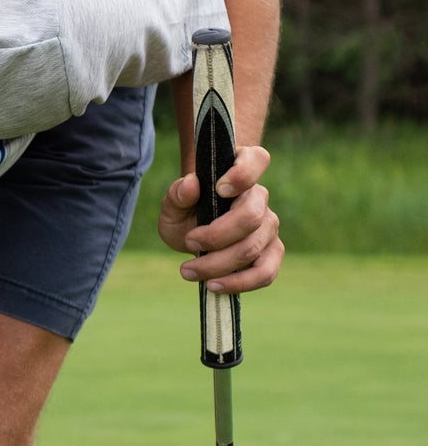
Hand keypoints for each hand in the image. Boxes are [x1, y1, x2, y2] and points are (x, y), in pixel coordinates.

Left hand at [158, 145, 283, 295]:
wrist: (194, 231)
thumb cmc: (187, 211)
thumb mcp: (173, 203)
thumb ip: (178, 194)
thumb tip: (191, 185)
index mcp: (241, 171)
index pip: (257, 160)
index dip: (243, 174)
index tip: (219, 189)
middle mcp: (260, 198)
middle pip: (251, 217)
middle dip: (216, 236)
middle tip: (188, 241)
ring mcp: (269, 226)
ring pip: (252, 249)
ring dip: (217, 264)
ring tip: (188, 271)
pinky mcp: (271, 253)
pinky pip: (265, 272)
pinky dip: (238, 283)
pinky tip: (213, 285)